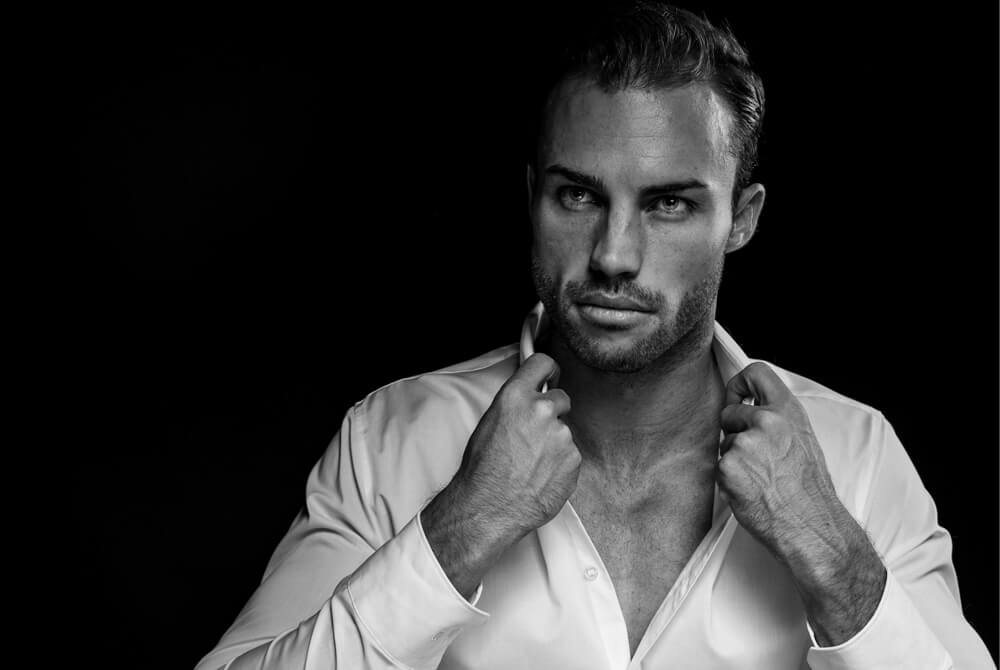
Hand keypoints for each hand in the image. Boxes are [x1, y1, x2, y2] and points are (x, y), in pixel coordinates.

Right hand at [454, 352, 580, 532]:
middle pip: (560, 399)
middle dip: (552, 413)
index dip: (547, 371)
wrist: (489, 507)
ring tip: (532, 462)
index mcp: (516, 397)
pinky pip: (571, 455)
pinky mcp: (574, 458)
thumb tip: (528, 398)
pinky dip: (560, 463)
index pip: (542, 363)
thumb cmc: (483, 470)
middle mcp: (542, 410)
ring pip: (564, 431)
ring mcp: (561, 435)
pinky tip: (541, 474)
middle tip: (534, 435)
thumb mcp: (490, 423)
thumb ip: (515, 404)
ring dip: (554, 442)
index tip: (550, 376)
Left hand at [717, 362, 885, 644]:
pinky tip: (751, 490)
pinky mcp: (728, 466)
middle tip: (756, 458)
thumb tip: (749, 408)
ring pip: (724, 443)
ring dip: (734, 459)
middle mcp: (766, 420)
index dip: (739, 383)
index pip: (755, 372)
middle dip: (734, 432)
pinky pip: (719, 466)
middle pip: (729, 412)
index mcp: (787, 411)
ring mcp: (745, 443)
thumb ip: (777, 419)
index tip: (737, 397)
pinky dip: (729, 479)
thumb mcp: (803, 439)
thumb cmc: (809, 489)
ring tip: (761, 478)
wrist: (810, 525)